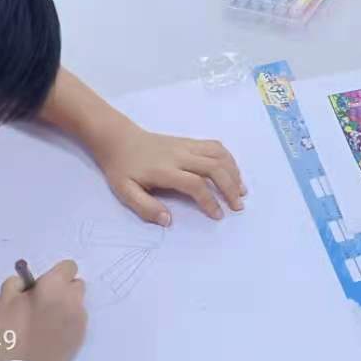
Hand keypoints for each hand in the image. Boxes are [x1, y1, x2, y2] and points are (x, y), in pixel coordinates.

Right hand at [0, 260, 85, 360]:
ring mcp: (79, 322)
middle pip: (76, 285)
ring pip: (77, 305)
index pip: (68, 267)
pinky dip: (66, 325)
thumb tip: (28, 283)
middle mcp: (73, 301)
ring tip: (44, 323)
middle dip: (63, 290)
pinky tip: (49, 336)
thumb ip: (18, 283)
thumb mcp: (4, 299)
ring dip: (65, 307)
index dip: (55, 274)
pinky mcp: (80, 339)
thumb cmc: (5, 332)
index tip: (42, 286)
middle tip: (43, 304)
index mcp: (55, 287)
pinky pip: (77, 323)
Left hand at [91, 121, 246, 224]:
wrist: (120, 140)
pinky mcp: (189, 141)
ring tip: (241, 190)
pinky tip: (232, 171)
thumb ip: (146, 207)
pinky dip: (228, 159)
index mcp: (165, 170)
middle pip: (214, 167)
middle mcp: (180, 155)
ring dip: (233, 172)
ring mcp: (186, 145)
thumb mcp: (125, 192)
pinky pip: (215, 146)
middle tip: (238, 205)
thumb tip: (168, 220)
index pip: (195, 183)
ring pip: (218, 154)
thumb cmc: (122, 169)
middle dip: (230, 186)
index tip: (218, 215)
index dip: (209, 200)